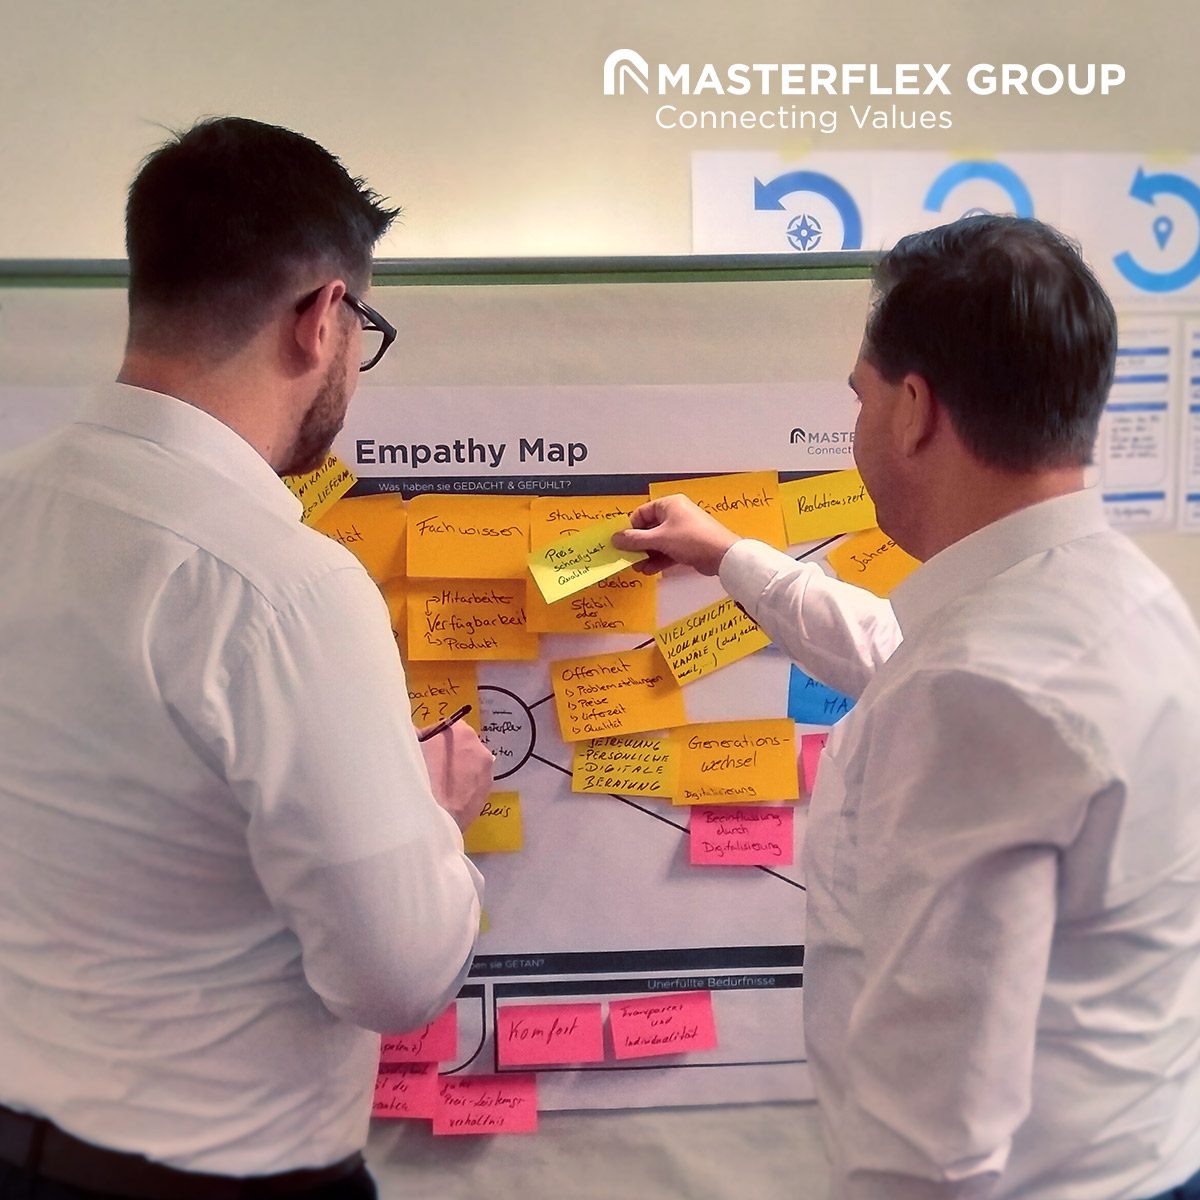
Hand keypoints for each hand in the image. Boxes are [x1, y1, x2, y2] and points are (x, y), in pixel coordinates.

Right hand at [418, 719, 494, 832]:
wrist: (433, 816)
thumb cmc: (420, 776)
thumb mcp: (411, 748)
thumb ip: (415, 735)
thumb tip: (415, 733)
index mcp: (462, 733)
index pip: (447, 727)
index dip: (433, 737)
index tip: (422, 748)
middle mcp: (480, 749)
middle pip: (461, 746)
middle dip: (447, 753)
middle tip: (429, 767)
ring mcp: (486, 773)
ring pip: (469, 766)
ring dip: (457, 770)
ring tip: (438, 784)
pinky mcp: (487, 794)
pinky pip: (472, 784)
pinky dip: (462, 786)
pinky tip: (447, 796)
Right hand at [613, 495, 739, 576]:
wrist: (722, 555)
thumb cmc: (691, 539)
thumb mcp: (659, 539)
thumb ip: (635, 540)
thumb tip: (615, 539)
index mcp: (669, 504)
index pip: (642, 513)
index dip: (630, 528)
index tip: (622, 543)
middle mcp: (675, 514)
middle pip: (649, 529)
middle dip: (639, 545)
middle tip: (629, 558)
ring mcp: (682, 530)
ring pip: (658, 542)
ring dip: (647, 555)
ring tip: (638, 568)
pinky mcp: (688, 545)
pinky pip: (668, 550)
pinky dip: (659, 559)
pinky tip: (650, 570)